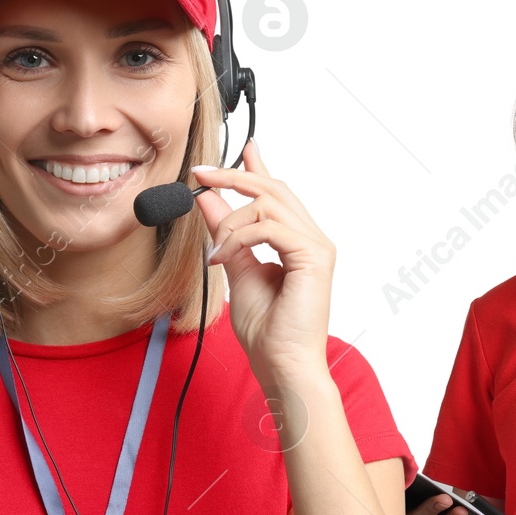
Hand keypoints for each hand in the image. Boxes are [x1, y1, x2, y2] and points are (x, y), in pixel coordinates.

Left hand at [190, 140, 334, 388]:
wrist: (283, 366)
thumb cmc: (267, 330)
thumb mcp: (235, 268)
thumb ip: (226, 233)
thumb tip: (209, 201)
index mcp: (297, 242)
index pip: (278, 194)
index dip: (258, 168)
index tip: (242, 148)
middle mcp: (311, 239)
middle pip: (273, 188)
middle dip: (233, 176)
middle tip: (199, 175)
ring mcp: (316, 246)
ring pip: (269, 203)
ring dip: (230, 219)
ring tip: (214, 248)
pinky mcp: (313, 257)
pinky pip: (269, 227)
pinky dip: (239, 236)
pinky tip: (222, 256)